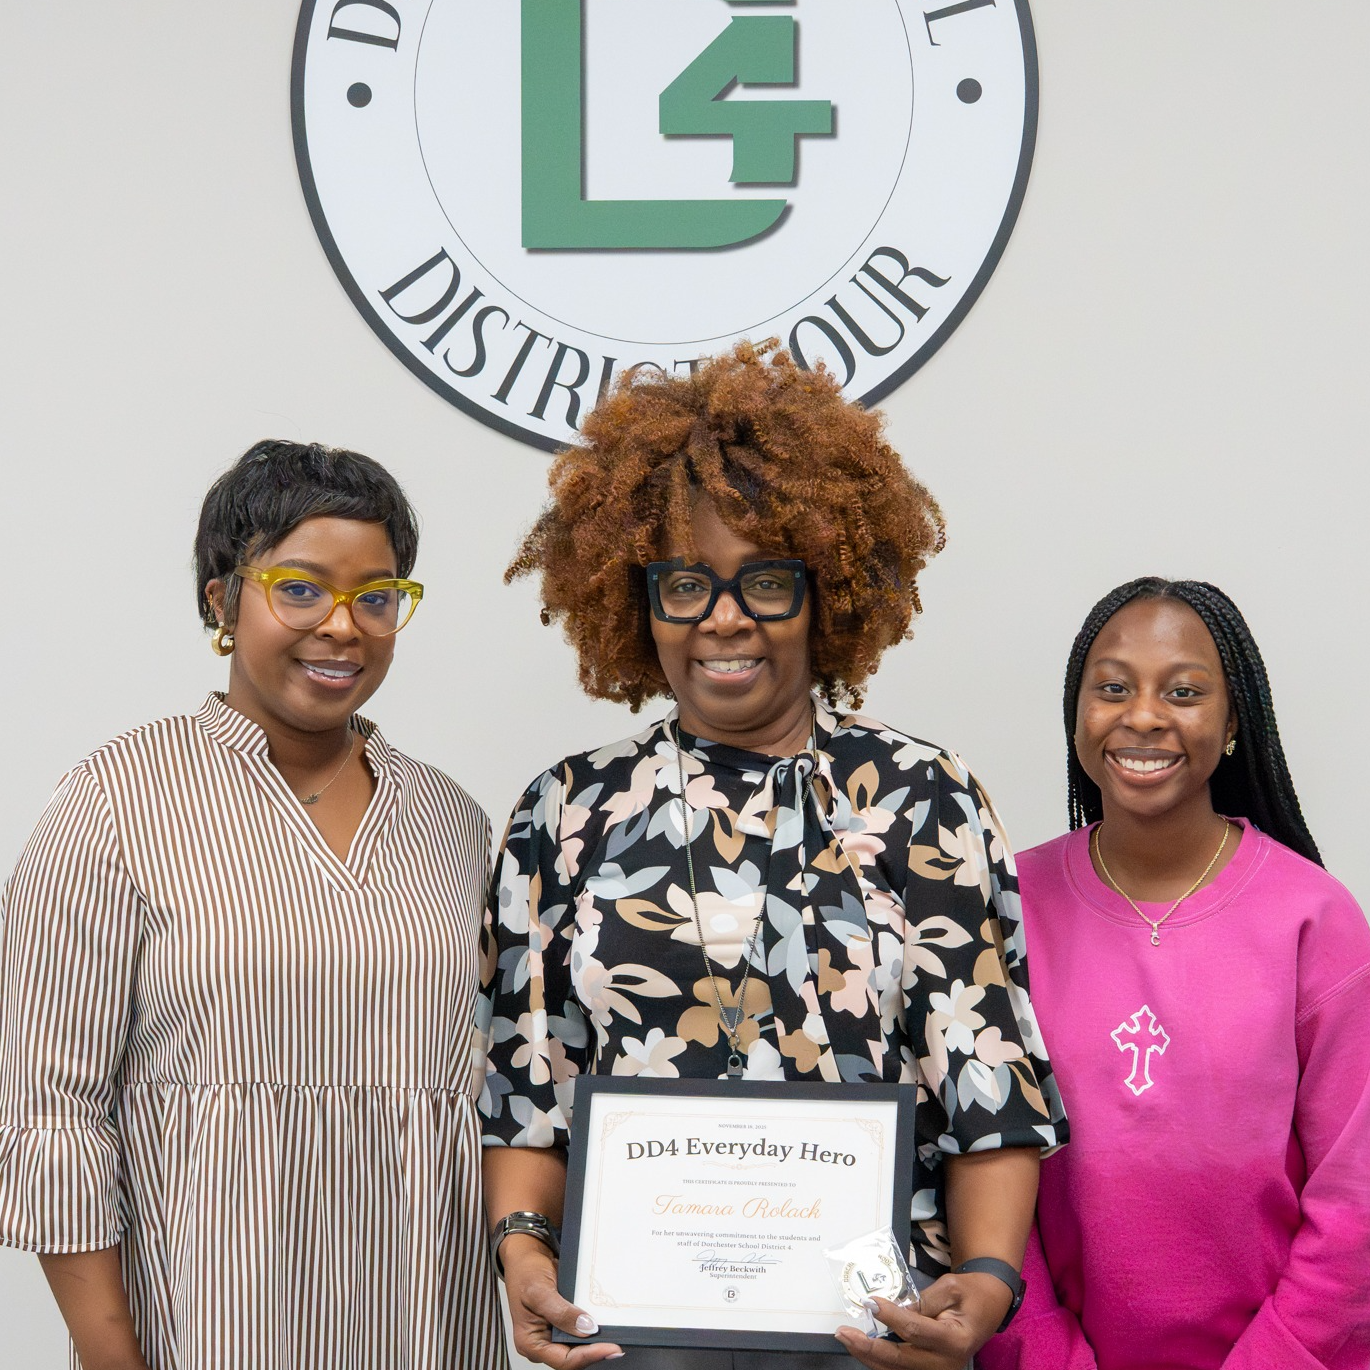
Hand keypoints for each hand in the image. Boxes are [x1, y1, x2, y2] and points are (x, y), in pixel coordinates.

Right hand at [501, 1236, 623, 1365]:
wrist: (526, 1254)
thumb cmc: (525, 1271)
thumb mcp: (539, 1291)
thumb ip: (561, 1312)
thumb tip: (586, 1328)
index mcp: (530, 1342)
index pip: (563, 1360)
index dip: (588, 1356)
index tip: (609, 1347)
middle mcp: (542, 1342)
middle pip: (573, 1357)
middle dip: (594, 1351)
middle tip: (617, 1343)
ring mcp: (553, 1333)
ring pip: (578, 1346)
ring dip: (595, 1342)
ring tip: (615, 1334)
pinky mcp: (563, 1323)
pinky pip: (579, 1331)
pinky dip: (592, 1329)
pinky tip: (605, 1323)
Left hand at [834, 1271, 1012, 1368]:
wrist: (988, 1308)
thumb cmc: (971, 1294)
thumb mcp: (950, 1288)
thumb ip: (923, 1301)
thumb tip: (894, 1308)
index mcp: (955, 1340)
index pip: (915, 1330)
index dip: (890, 1316)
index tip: (870, 1302)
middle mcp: (946, 1364)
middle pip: (900, 1359)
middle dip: (868, 1347)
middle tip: (844, 1332)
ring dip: (868, 1356)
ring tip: (847, 1339)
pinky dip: (879, 1361)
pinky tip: (862, 1348)